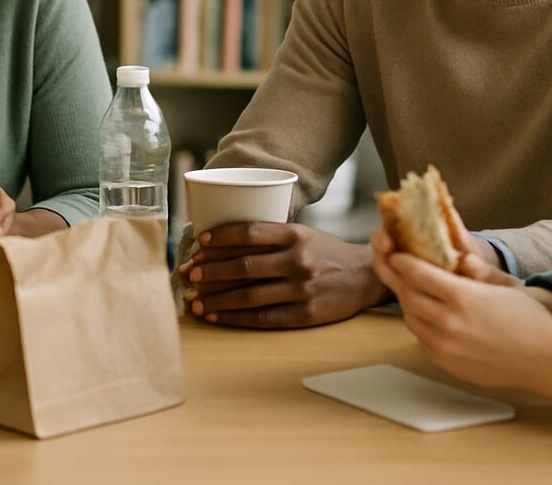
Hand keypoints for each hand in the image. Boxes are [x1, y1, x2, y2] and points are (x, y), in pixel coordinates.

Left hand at [178, 221, 387, 327]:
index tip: (198, 242)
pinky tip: (215, 316)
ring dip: (215, 298)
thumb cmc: (324, 252)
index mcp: (295, 235)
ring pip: (248, 295)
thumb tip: (219, 242)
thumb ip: (269, 236)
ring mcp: (301, 289)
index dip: (220, 237)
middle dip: (209, 271)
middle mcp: (297, 260)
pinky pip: (262, 318)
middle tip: (187, 274)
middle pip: (243, 266)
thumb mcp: (302, 234)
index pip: (249, 232)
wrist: (364, 277)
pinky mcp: (305, 315)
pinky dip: (234, 317)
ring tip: (193, 300)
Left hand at [371, 234, 551, 390]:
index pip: (416, 273)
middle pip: (407, 295)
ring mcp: (445, 345)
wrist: (546, 360)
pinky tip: (427, 316)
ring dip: (408, 303)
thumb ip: (473, 272)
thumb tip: (459, 258)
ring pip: (410, 318)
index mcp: (462, 296)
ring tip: (410, 290)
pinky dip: (420, 325)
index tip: (395, 254)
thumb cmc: (529, 319)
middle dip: (397, 279)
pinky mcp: (447, 363)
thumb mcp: (500, 287)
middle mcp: (449, 321)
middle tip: (392, 269)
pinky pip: (422, 339)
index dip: (401, 261)